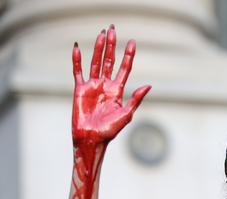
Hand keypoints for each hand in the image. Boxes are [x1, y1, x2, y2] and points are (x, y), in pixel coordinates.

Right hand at [72, 25, 150, 145]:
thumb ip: (136, 99)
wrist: (92, 139)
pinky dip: (77, 60)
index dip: (128, 56)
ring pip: (95, 63)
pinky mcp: (80, 90)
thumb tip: (149, 85)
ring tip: (100, 34)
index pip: (124, 68)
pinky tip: (77, 48)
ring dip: (97, 49)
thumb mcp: (127, 114)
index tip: (133, 42)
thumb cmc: (111, 130)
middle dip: (111, 46)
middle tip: (112, 30)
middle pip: (109, 61)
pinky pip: (78, 72)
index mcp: (118, 90)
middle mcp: (106, 86)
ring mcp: (93, 86)